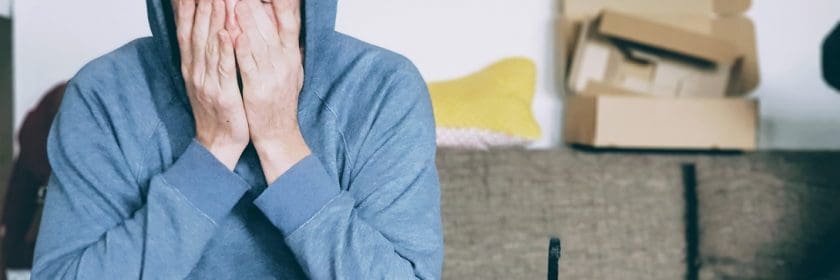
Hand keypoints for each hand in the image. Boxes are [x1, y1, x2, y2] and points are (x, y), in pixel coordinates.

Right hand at [175, 0, 249, 169]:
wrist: (218, 143)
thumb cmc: (216, 110)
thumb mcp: (204, 78)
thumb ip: (203, 54)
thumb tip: (207, 29)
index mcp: (191, 66)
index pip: (186, 29)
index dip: (186, 7)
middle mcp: (195, 71)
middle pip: (196, 31)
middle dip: (201, 5)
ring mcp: (207, 82)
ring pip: (209, 46)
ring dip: (213, 20)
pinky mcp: (222, 94)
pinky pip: (223, 69)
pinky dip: (224, 50)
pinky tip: (227, 33)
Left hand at [235, 0, 309, 182]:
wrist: (278, 133)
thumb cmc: (280, 101)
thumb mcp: (291, 70)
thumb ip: (286, 47)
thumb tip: (285, 23)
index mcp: (291, 55)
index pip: (289, 22)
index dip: (282, 4)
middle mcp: (285, 62)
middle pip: (270, 27)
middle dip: (255, 6)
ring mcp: (273, 75)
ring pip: (258, 43)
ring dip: (246, 21)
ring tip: (234, 2)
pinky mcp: (258, 89)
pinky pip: (248, 66)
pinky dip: (242, 50)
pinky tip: (233, 35)